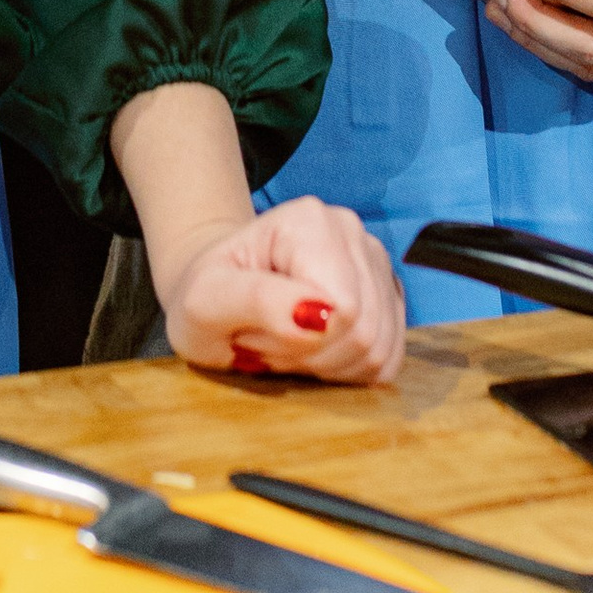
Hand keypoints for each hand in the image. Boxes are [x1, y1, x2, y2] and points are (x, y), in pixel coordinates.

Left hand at [157, 196, 405, 385]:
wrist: (218, 289)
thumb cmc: (205, 293)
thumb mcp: (204, 301)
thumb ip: (257, 301)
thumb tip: (322, 315)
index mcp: (310, 222)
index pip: (342, 311)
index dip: (298, 341)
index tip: (253, 328)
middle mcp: (353, 232)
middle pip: (365, 332)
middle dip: (310, 355)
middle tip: (265, 340)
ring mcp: (376, 263)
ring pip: (379, 349)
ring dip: (326, 364)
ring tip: (286, 342)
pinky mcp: (388, 297)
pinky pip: (388, 359)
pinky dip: (349, 370)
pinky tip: (314, 351)